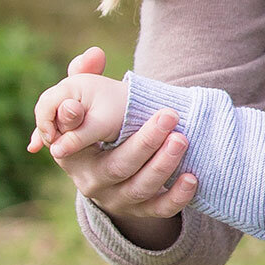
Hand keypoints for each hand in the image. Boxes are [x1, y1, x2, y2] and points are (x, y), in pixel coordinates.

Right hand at [29, 46, 197, 246]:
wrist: (109, 173)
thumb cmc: (97, 128)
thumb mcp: (84, 105)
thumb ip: (83, 77)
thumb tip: (94, 54)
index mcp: (72, 156)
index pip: (72, 144)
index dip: (76, 128)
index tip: (88, 108)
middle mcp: (92, 181)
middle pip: (117, 166)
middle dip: (145, 142)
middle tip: (168, 116)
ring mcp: (117, 199)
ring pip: (141, 188)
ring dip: (163, 164)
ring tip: (182, 139)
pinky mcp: (141, 211)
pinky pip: (160, 210)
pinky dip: (177, 197)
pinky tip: (192, 177)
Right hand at [31, 58, 130, 156]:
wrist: (145, 107)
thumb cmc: (124, 113)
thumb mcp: (102, 125)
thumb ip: (78, 135)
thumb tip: (55, 152)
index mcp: (73, 85)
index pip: (46, 104)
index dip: (45, 124)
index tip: (53, 141)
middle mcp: (70, 88)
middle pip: (46, 110)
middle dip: (46, 129)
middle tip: (53, 146)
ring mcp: (72, 98)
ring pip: (51, 117)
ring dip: (48, 132)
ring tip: (45, 148)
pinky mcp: (76, 109)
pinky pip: (58, 121)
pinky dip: (53, 134)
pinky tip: (37, 148)